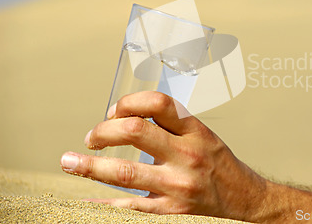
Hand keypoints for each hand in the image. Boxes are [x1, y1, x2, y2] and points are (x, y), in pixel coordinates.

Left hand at [60, 91, 271, 221]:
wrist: (243, 196)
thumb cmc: (218, 161)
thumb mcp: (201, 133)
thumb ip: (169, 124)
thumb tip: (124, 118)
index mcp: (194, 130)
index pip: (157, 103)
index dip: (127, 102)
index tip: (113, 111)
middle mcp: (187, 153)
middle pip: (134, 132)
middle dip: (103, 131)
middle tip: (91, 137)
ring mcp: (178, 183)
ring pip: (124, 171)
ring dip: (90, 166)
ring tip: (69, 163)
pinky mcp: (171, 209)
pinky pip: (130, 206)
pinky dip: (104, 203)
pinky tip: (86, 200)